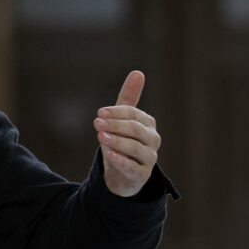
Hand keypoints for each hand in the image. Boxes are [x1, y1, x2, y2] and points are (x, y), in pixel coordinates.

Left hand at [94, 70, 161, 197]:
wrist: (122, 174)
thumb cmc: (122, 142)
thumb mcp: (122, 120)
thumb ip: (128, 98)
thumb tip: (138, 72)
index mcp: (147, 124)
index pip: (134, 114)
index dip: (116, 112)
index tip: (99, 112)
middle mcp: (152, 140)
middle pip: (135, 130)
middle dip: (115, 125)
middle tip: (97, 122)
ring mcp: (149, 158)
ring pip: (136, 148)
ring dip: (117, 141)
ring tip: (100, 137)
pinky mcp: (142, 175)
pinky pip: (133, 168)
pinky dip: (121, 161)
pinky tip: (110, 155)